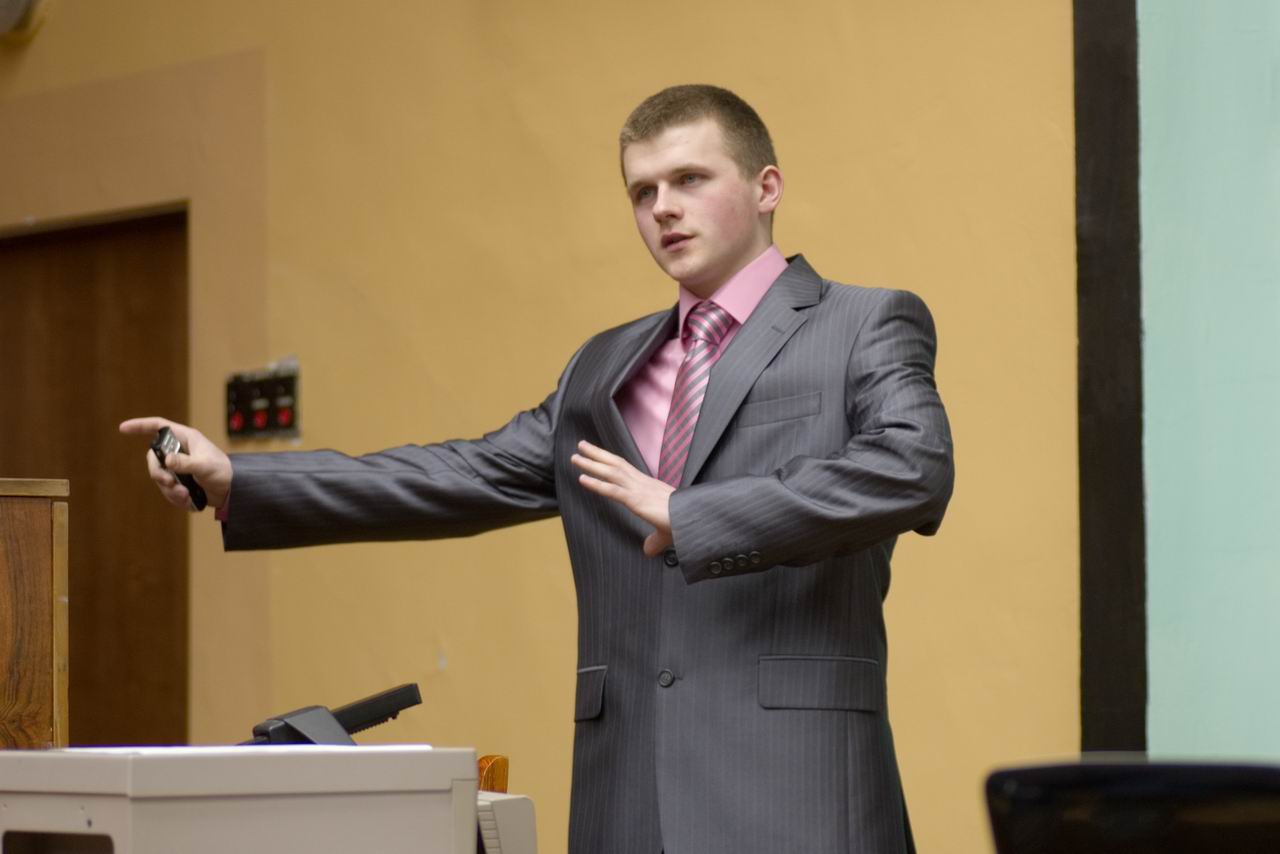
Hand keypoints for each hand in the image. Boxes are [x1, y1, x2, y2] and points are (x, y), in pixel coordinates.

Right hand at [119, 416, 232, 510]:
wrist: (232, 491)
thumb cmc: (224, 472)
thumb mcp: (205, 466)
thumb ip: (186, 463)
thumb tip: (167, 461)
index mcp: (186, 439)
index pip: (158, 426)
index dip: (140, 426)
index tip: (123, 429)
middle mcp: (179, 451)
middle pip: (153, 458)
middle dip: (158, 474)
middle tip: (169, 483)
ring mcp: (178, 467)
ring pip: (159, 477)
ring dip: (169, 490)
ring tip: (186, 495)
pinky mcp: (180, 481)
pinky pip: (167, 490)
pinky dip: (175, 497)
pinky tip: (189, 500)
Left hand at [571, 440, 674, 556]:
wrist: (693, 520)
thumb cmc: (684, 523)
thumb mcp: (665, 532)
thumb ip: (654, 540)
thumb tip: (649, 551)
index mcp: (649, 487)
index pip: (626, 469)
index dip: (611, 461)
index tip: (598, 454)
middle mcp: (642, 484)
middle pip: (616, 464)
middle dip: (597, 454)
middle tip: (581, 445)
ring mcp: (638, 490)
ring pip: (611, 472)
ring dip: (592, 463)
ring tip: (575, 456)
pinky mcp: (636, 500)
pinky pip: (612, 490)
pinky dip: (596, 484)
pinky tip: (582, 479)